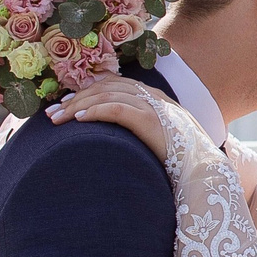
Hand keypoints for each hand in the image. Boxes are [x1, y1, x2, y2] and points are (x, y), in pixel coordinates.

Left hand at [47, 76, 168, 158]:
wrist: (205, 172)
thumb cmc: (180, 162)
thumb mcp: (157, 140)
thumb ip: (139, 131)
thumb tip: (114, 138)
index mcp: (154, 97)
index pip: (113, 84)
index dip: (86, 92)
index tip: (65, 106)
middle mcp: (153, 96)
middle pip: (105, 87)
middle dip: (75, 99)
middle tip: (52, 114)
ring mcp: (153, 105)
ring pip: (107, 94)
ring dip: (78, 105)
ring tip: (58, 118)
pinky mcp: (151, 119)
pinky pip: (117, 109)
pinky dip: (95, 111)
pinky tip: (78, 120)